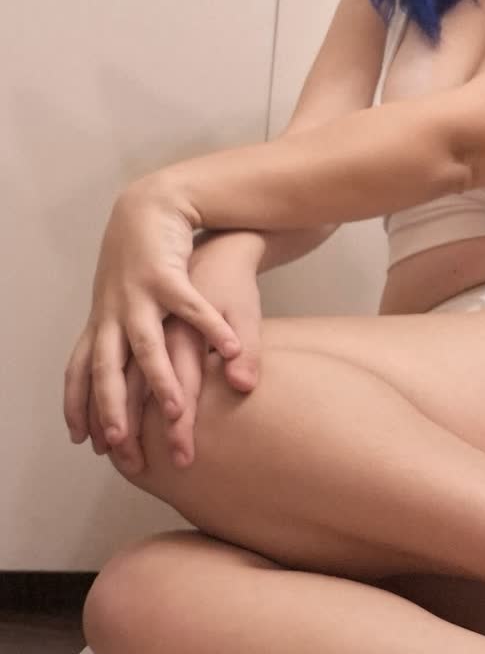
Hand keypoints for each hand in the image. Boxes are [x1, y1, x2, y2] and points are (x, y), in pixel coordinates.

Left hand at [64, 178, 244, 454]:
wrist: (158, 208)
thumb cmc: (156, 271)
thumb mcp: (142, 311)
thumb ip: (147, 356)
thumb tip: (156, 400)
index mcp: (105, 324)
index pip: (86, 374)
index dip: (83, 408)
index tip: (88, 444)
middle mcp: (116, 314)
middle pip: (110, 369)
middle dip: (114, 409)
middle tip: (123, 444)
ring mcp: (140, 295)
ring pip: (147, 345)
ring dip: (161, 381)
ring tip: (177, 412)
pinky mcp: (170, 275)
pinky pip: (191, 308)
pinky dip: (211, 329)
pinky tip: (231, 351)